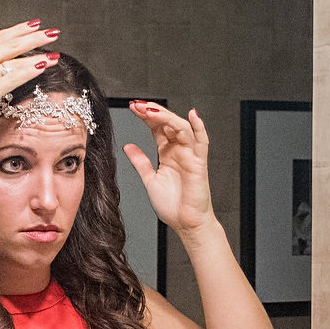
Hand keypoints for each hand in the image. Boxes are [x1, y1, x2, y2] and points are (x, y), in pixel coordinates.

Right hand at [0, 22, 59, 138]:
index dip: (16, 30)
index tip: (31, 25)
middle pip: (11, 42)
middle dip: (33, 35)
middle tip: (52, 31)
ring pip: (16, 56)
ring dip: (38, 50)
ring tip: (55, 47)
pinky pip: (15, 75)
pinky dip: (31, 68)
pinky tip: (45, 65)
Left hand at [123, 102, 213, 234]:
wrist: (186, 224)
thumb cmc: (172, 206)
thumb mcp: (150, 180)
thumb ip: (140, 162)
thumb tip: (128, 146)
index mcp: (167, 153)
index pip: (157, 128)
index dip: (145, 116)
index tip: (132, 107)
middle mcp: (179, 150)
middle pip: (167, 123)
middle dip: (152, 112)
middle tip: (137, 105)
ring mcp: (190, 155)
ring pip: (181, 127)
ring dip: (166, 116)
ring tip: (150, 110)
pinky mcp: (199, 163)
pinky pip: (202, 142)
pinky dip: (199, 127)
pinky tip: (192, 115)